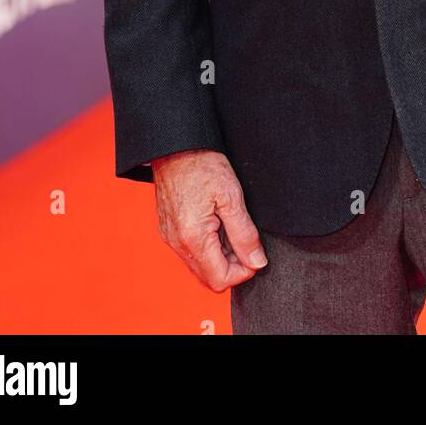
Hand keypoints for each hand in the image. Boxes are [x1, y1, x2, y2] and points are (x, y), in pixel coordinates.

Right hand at [152, 149, 267, 292]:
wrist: (176, 145)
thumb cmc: (202, 164)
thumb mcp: (232, 197)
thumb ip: (245, 234)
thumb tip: (257, 262)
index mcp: (193, 238)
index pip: (220, 280)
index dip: (243, 271)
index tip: (254, 252)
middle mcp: (177, 243)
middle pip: (209, 276)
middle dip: (232, 264)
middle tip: (244, 236)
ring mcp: (170, 237)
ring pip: (200, 265)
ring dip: (220, 254)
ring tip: (230, 224)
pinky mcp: (169, 229)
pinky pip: (191, 251)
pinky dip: (207, 245)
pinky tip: (216, 220)